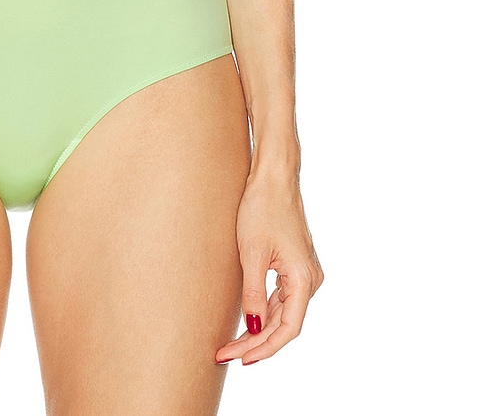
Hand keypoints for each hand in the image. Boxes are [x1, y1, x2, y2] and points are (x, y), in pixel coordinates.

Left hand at [215, 165, 323, 365]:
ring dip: (259, 330)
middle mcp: (310, 280)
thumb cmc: (262, 208)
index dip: (265, 348)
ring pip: (282, 313)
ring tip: (232, 344)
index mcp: (304, 279)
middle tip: (225, 354)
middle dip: (256, 342)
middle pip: (284, 324)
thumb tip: (254, 330)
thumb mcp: (252, 253)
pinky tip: (247, 322)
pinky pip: (281, 298)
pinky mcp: (294, 265)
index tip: (240, 359)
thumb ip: (254, 294)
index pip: (288, 329)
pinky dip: (264, 312)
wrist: (273, 176)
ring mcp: (304, 273)